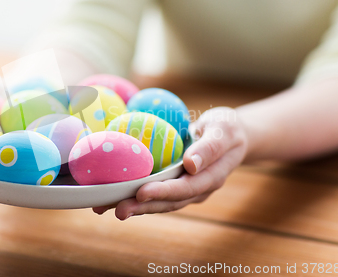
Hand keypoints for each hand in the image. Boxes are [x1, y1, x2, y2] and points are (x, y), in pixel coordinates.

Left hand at [93, 107, 248, 219]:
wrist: (231, 136)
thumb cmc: (227, 128)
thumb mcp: (223, 131)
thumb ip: (209, 147)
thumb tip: (190, 164)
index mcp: (211, 177)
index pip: (185, 189)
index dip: (163, 192)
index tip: (141, 192)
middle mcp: (197, 189)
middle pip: (168, 202)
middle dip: (142, 207)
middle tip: (117, 210)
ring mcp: (186, 189)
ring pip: (159, 202)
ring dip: (135, 206)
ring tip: (106, 208)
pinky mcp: (175, 185)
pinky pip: (155, 194)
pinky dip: (135, 196)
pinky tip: (113, 196)